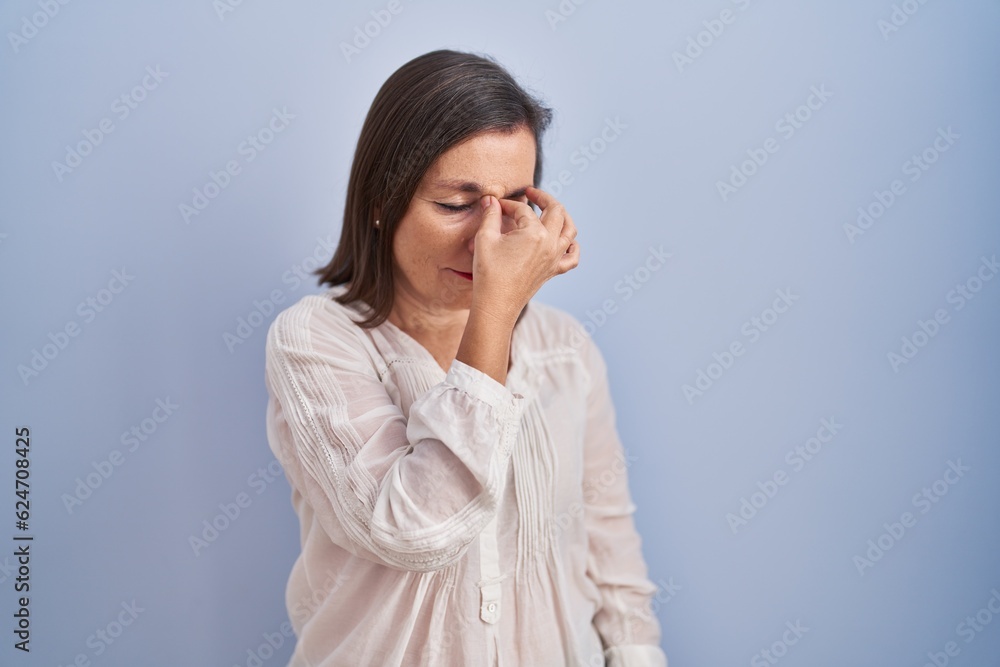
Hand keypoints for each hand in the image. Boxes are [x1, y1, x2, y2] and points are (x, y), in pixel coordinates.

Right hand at [470, 185, 578, 320]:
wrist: (496, 304)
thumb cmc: (489, 272)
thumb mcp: (485, 238)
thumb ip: (490, 215)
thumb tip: (491, 199)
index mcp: (535, 233)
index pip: (523, 210)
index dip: (508, 204)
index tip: (496, 206)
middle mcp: (550, 244)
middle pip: (555, 211)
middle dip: (543, 198)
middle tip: (530, 193)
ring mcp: (554, 258)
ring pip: (570, 230)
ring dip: (563, 216)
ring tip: (551, 210)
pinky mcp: (553, 271)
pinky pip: (572, 257)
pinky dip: (573, 246)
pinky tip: (565, 241)